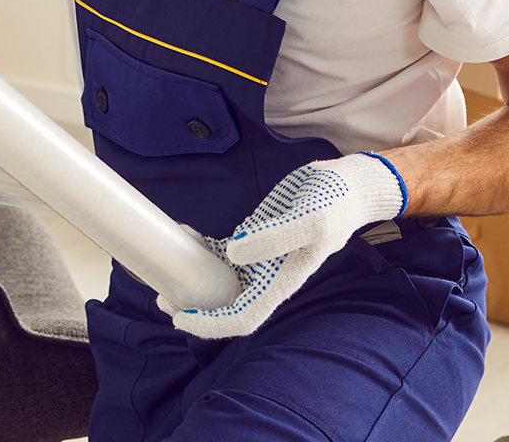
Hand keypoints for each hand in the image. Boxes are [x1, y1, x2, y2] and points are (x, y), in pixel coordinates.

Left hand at [159, 152, 406, 339]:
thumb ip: (273, 237)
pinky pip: (222, 251)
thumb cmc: (334, 204)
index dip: (211, 325)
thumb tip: (233, 252)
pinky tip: (186, 232)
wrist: (346, 184)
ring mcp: (260, 258)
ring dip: (193, 276)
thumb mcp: (310, 220)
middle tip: (162, 295)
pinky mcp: (254, 237)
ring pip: (219, 279)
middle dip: (193, 306)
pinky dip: (202, 246)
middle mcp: (268, 276)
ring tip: (165, 263)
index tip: (181, 317)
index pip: (243, 318)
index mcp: (281, 282)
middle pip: (225, 305)